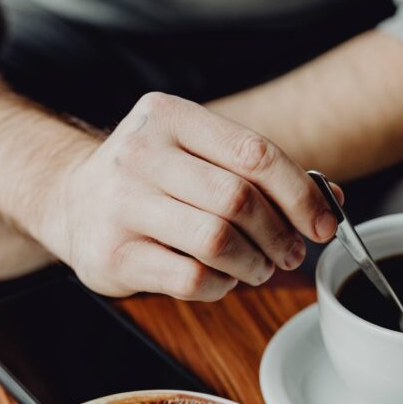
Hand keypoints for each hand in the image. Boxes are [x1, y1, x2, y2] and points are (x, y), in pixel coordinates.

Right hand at [39, 93, 339, 299]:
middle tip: (289, 253)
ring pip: (217, 241)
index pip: (254, 153)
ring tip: (257, 267)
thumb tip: (333, 200)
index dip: (300, 194)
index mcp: (169, 117)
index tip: (322, 224)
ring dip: (252, 263)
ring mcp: (121, 205)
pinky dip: (221, 285)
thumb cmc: (151, 179)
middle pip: (238, 200)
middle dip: (279, 234)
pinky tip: (220, 279)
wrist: (69, 200)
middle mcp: (139, 154)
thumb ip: (261, 172)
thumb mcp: (199, 155)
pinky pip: (191, 278)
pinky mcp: (113, 254)